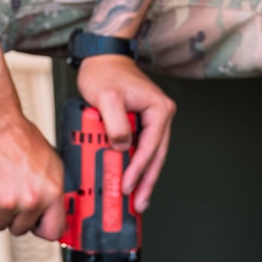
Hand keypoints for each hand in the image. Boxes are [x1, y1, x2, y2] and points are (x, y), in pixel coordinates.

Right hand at [0, 114, 64, 239]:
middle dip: (14, 215)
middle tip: (10, 192)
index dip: (42, 227)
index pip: (53, 230)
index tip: (37, 225)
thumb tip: (53, 210)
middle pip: (21, 229)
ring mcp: (7, 202)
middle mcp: (31, 200)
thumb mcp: (50, 162)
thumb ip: (52, 190)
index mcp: (51, 192)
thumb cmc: (19, 138)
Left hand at [76, 56, 175, 212]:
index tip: (127, 186)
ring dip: (144, 177)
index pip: (151, 146)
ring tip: (137, 199)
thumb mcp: (107, 97)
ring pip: (151, 154)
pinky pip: (142, 148)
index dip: (139, 170)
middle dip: (147, 182)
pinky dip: (137, 164)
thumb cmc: (105, 72)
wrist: (101, 58)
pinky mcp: (142, 122)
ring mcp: (152, 119)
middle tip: (139, 204)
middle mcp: (160, 114)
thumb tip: (122, 146)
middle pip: (157, 156)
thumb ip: (116, 122)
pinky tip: (130, 178)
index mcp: (158, 108)